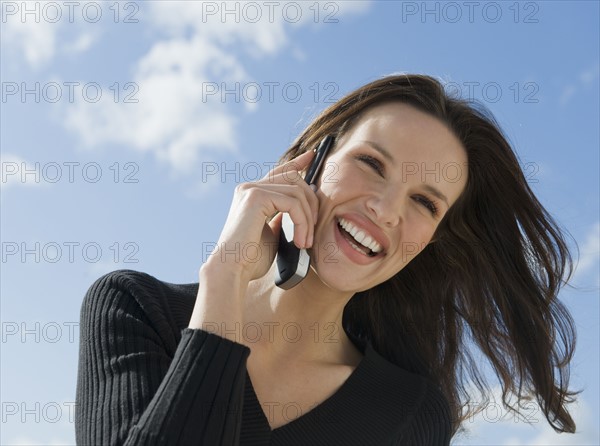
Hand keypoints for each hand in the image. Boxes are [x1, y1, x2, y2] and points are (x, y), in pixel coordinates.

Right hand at [203, 150, 319, 282]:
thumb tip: (301, 207)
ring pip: (297, 191)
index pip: (279, 171)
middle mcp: (249, 187)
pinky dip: (302, 222)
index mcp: (252, 195)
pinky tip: (299, 241)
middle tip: (312, 232)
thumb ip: (283, 218)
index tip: (312, 156)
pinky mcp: (256, 196)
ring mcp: (251, 189)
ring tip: (305, 243)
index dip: (298, 162)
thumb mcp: (272, 235)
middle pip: (294, 179)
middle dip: (311, 203)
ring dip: (308, 219)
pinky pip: (293, 203)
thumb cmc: (249, 260)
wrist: (231, 271)